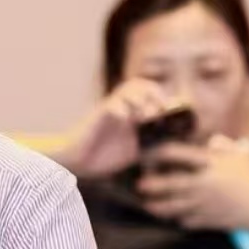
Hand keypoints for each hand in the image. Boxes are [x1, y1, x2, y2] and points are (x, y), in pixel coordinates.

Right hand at [56, 79, 181, 178]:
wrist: (79, 163)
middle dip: (153, 93)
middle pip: (139, 84)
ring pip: (126, 89)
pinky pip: (111, 106)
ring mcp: (109, 111)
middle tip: (159, 109)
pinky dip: (122, 110)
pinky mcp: (98, 117)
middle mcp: (121, 108)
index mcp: (131, 114)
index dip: (161, 96)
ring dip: (139, 99)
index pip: (148, 93)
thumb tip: (170, 141)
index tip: (169, 108)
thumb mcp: (134, 151)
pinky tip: (126, 120)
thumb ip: (150, 144)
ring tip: (142, 115)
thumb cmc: (103, 157)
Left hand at [137, 136, 248, 231]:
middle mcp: (203, 184)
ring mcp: (202, 204)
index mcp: (210, 165)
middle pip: (170, 184)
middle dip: (152, 184)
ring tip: (148, 205)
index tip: (150, 153)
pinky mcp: (205, 220)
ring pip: (172, 206)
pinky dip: (177, 219)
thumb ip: (222, 146)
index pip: (177, 154)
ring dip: (157, 206)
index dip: (159, 152)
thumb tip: (210, 141)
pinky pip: (185, 220)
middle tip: (140, 184)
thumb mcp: (240, 155)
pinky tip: (172, 216)